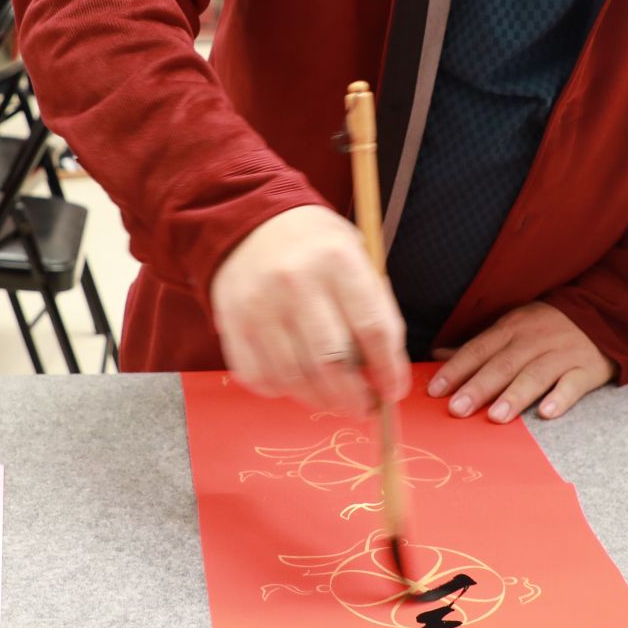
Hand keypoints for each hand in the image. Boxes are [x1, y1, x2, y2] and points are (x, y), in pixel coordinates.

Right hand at [209, 206, 407, 415]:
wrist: (248, 221)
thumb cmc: (314, 244)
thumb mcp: (355, 254)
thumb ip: (373, 305)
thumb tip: (386, 370)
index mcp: (337, 260)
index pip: (373, 329)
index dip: (388, 370)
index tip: (394, 391)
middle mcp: (296, 283)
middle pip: (333, 362)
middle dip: (356, 397)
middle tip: (365, 407)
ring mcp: (260, 306)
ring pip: (296, 378)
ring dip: (322, 400)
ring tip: (336, 401)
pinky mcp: (233, 324)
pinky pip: (261, 378)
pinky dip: (284, 391)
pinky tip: (298, 383)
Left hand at [427, 302, 615, 423]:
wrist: (603, 313)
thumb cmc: (548, 326)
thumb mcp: (513, 326)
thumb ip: (479, 345)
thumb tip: (437, 355)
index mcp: (512, 328)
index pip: (479, 349)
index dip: (456, 369)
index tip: (435, 391)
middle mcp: (534, 339)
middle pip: (503, 364)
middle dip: (478, 387)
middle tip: (457, 409)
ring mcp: (561, 353)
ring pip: (535, 374)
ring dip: (514, 395)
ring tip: (495, 416)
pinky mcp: (586, 368)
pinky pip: (572, 384)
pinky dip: (560, 398)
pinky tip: (546, 412)